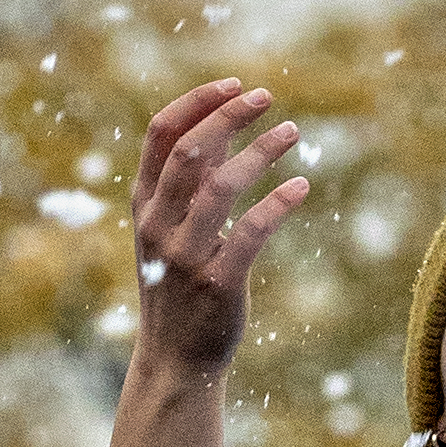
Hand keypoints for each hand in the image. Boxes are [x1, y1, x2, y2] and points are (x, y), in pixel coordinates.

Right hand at [129, 80, 307, 374]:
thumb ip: (189, 183)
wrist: (174, 361)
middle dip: (229, 116)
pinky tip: (301, 185)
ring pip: (220, 185)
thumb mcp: (171, 230)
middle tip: (266, 97)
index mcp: (144, 206)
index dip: (197, 102)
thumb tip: (220, 128)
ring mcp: (185, 254)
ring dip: (261, 151)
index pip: (160, 135)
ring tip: (293, 132)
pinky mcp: (218, 282)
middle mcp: (159, 225)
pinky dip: (278, 202)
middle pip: (190, 152)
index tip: (235, 84)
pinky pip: (251, 230)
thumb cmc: (178, 286)